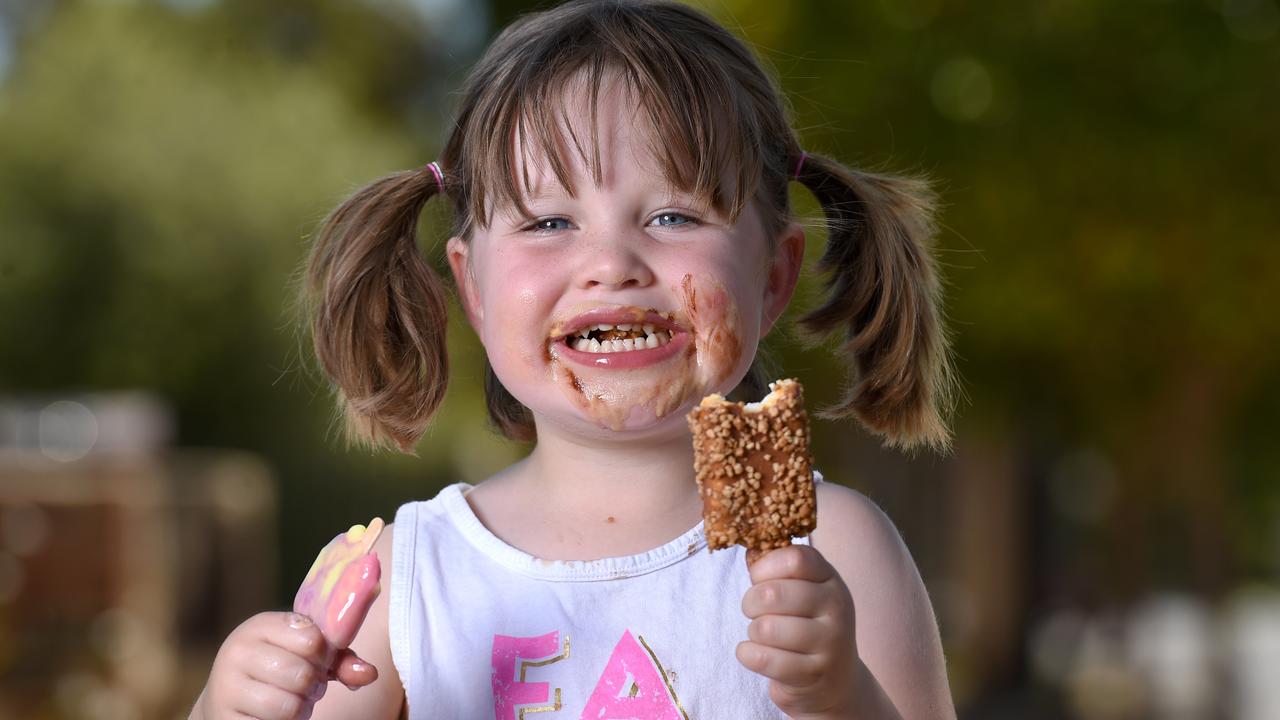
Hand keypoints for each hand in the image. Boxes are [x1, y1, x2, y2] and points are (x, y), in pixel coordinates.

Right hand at [192, 611, 377, 719]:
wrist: (228, 698)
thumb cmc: (278, 669)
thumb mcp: (305, 654)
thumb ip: (339, 658)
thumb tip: (369, 673)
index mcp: (259, 627)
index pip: (311, 639)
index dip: (325, 654)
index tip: (318, 658)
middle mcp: (237, 652)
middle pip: (301, 674)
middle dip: (313, 685)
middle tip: (305, 685)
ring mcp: (226, 687)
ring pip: (288, 705)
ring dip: (300, 708)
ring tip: (292, 700)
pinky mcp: (225, 717)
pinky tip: (276, 715)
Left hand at [737, 545, 861, 718]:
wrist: (837, 679)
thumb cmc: (808, 625)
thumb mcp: (803, 591)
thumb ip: (777, 568)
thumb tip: (750, 546)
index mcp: (831, 580)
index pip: (796, 559)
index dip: (765, 566)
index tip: (757, 577)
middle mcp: (837, 609)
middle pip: (772, 594)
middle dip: (750, 602)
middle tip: (754, 610)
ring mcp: (829, 645)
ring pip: (765, 628)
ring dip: (753, 631)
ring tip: (764, 635)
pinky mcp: (812, 675)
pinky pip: (761, 658)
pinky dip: (747, 654)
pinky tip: (757, 654)